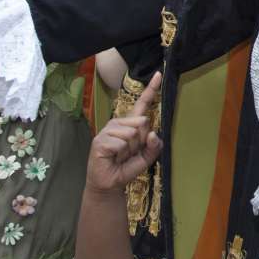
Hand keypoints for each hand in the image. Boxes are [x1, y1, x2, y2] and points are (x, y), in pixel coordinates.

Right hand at [86, 72, 162, 193]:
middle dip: (140, 141)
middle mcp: (118, 123)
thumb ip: (154, 146)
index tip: (158, 74)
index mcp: (130, 124)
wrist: (110, 184)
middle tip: (129, 153)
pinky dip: (121, 153)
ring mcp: (107, 131)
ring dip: (130, 149)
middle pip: (141, 122)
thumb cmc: (126, 167)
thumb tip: (152, 133)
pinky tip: (113, 158)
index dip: (151, 90)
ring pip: (131, 133)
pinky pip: (120, 143)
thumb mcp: (147, 157)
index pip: (141, 104)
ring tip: (120, 156)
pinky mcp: (100, 141)